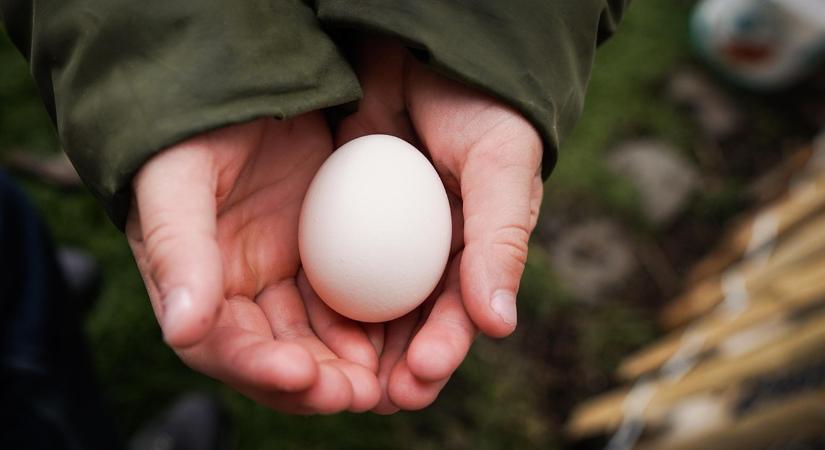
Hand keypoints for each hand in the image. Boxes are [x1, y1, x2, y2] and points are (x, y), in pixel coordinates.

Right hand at [126, 115, 380, 413]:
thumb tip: (183, 329)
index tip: (301, 375)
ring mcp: (283, 276)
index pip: (220, 346)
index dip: (257, 369)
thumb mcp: (175, 180)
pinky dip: (371, 324)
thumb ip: (177, 250)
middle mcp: (239, 293)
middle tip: (358, 393)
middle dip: (315, 382)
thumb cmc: (189, 131)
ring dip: (348, 364)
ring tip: (385, 381)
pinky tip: (401, 335)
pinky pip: (350, 299)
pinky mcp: (322, 256)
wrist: (235, 84)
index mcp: (193, 287)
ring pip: (317, 337)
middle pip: (276, 355)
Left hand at [334, 40, 543, 411]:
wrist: (420, 50)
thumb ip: (501, 239)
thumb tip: (501, 324)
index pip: (462, 311)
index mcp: (477, 249)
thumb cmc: (478, 105)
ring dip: (356, 347)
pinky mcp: (343, 222)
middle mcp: (431, 254)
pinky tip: (305, 326)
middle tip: (376, 396)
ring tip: (336, 379)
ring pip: (370, 306)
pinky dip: (323, 300)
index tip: (421, 373)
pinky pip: (333, 267)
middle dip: (396, 365)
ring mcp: (385, 240)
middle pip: (413, 323)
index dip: (443, 346)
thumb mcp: (500, 164)